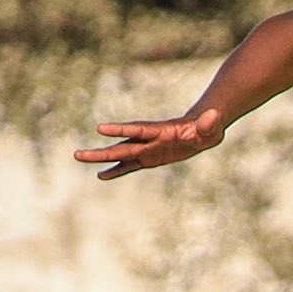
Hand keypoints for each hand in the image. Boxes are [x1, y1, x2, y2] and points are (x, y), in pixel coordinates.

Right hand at [73, 108, 225, 179]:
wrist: (202, 130)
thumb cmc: (208, 128)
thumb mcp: (211, 127)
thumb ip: (209, 123)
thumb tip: (215, 115)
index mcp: (160, 131)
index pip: (137, 130)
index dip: (120, 129)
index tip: (100, 128)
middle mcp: (148, 140)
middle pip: (121, 147)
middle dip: (100, 151)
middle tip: (77, 154)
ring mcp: (146, 150)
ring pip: (120, 156)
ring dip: (101, 159)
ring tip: (80, 158)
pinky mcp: (149, 159)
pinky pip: (129, 166)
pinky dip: (116, 171)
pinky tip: (102, 176)